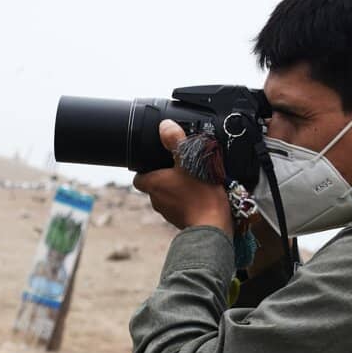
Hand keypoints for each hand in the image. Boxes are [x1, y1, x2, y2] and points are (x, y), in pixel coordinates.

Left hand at [132, 120, 232, 236]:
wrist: (213, 226)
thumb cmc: (200, 195)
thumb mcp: (190, 160)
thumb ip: (176, 142)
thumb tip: (165, 126)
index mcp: (153, 184)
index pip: (138, 177)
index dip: (145, 169)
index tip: (155, 163)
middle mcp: (157, 200)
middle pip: (154, 186)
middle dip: (165, 177)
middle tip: (180, 168)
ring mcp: (169, 213)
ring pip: (168, 197)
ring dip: (177, 189)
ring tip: (194, 180)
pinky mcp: (181, 221)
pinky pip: (181, 207)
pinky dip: (187, 201)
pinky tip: (201, 194)